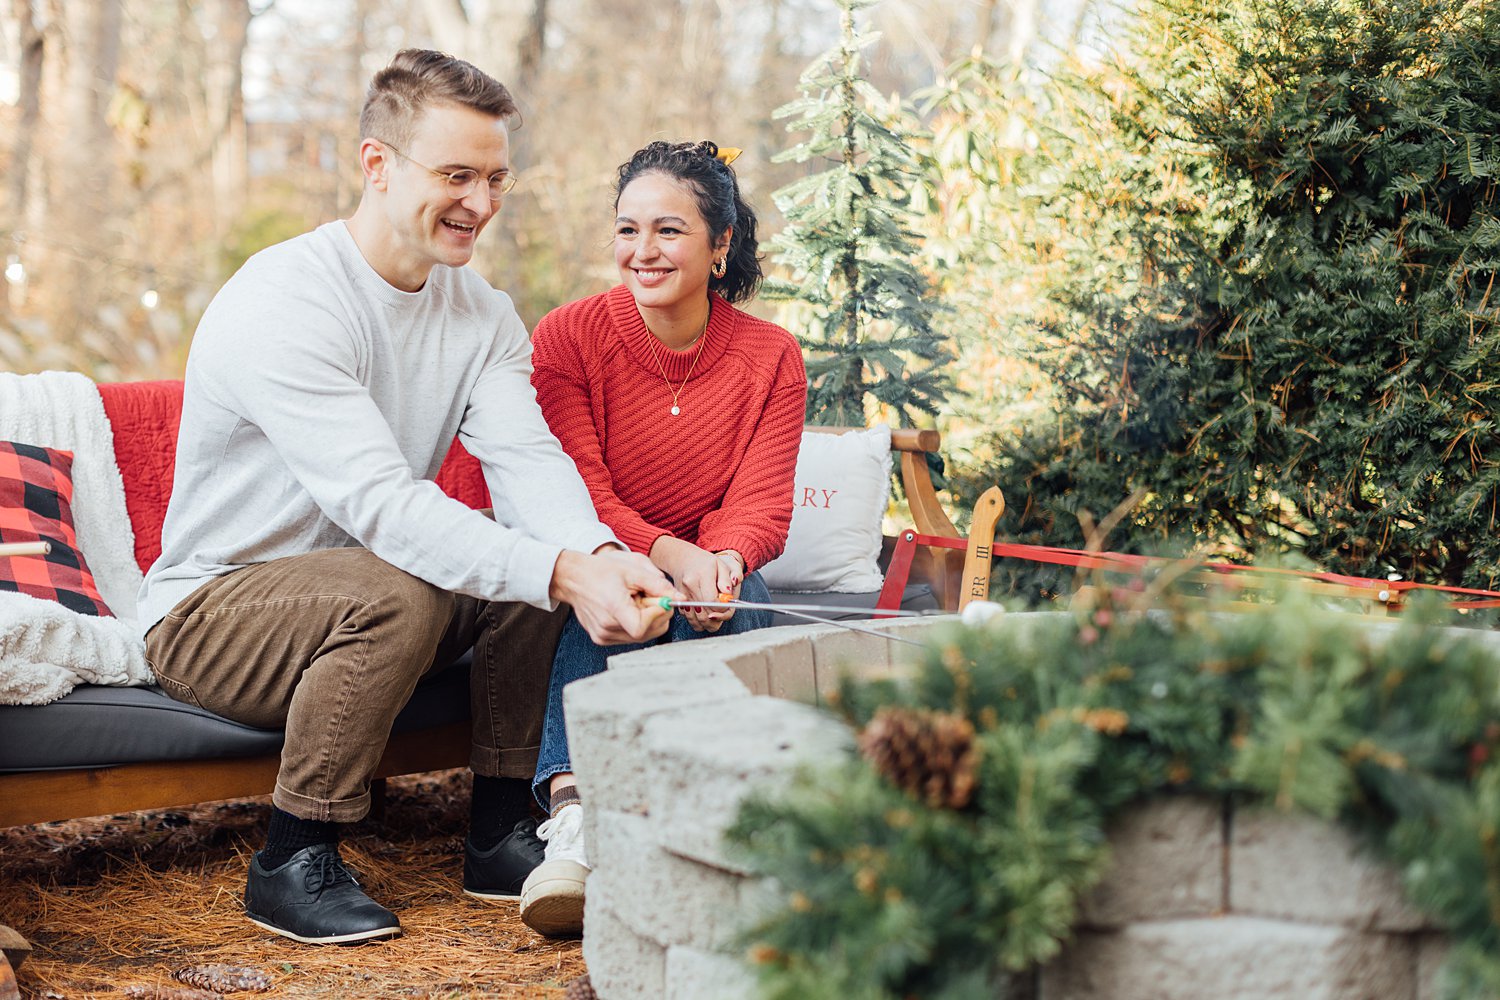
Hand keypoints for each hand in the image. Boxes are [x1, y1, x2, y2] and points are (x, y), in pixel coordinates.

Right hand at [549, 547, 675, 643]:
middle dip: (657, 615)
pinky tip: (627, 608)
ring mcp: (603, 636)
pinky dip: (636, 624)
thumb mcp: (633, 570)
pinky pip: (630, 637)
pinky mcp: (602, 639)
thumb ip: (658, 585)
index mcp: (613, 608)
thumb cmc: (601, 571)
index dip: (657, 614)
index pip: (642, 627)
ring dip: (647, 620)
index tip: (661, 599)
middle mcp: (606, 627)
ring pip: (641, 636)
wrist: (573, 578)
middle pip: (647, 633)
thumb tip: (680, 598)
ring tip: (635, 601)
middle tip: (650, 596)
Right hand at [650, 537, 738, 632]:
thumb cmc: (705, 562)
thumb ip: (726, 581)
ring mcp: (682, 596)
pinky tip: (705, 615)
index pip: (712, 600)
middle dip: (717, 619)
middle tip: (723, 614)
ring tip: (715, 617)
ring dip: (707, 624)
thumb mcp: (720, 566)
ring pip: (695, 619)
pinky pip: (689, 618)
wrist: (683, 560)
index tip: (726, 604)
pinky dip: (698, 621)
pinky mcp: (679, 602)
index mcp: (701, 576)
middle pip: (704, 613)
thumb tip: (728, 595)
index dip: (722, 606)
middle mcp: (689, 587)